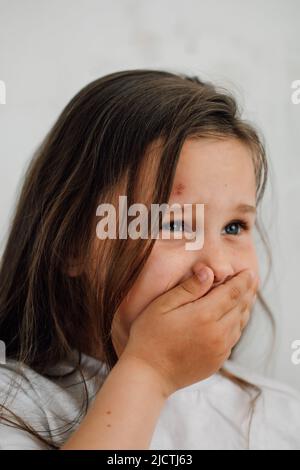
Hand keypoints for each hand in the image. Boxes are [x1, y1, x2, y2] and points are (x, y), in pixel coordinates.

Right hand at [121, 268, 257, 396]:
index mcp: (205, 315)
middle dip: (247, 291)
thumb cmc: (150, 336)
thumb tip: (209, 272)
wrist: (149, 375)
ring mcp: (220, 349)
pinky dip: (237, 324)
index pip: (233, 292)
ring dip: (244, 307)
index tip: (249, 271)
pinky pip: (234, 338)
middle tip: (251, 279)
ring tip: (245, 295)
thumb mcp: (163, 305)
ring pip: (240, 323)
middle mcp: (218, 333)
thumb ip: (189, 288)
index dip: (243, 280)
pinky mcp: (217, 361)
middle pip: (240, 307)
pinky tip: (233, 318)